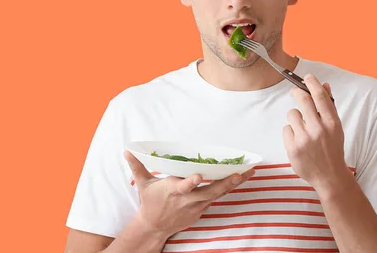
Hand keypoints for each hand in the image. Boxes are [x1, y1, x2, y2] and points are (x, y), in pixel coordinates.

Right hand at [124, 151, 254, 238]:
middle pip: (210, 191)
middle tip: (240, 173)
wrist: (155, 226)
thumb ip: (137, 166)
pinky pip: (216, 198)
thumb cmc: (150, 201)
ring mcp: (197, 206)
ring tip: (249, 173)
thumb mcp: (143, 184)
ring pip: (218, 194)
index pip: (184, 186)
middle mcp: (188, 199)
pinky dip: (227, 189)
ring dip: (233, 184)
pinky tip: (239, 179)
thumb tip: (126, 151)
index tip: (198, 176)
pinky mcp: (201, 210)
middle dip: (226, 183)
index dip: (191, 182)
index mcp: (174, 190)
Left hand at [282, 74, 350, 189]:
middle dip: (297, 91)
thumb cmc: (332, 149)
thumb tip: (324, 85)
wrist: (330, 176)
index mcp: (332, 123)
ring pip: (292, 114)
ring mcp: (305, 138)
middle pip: (303, 100)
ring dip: (295, 118)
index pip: (320, 97)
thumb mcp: (336, 128)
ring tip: (302, 129)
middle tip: (295, 90)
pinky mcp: (293, 147)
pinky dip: (290, 132)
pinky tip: (298, 141)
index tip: (307, 76)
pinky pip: (286, 129)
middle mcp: (319, 129)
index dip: (313, 83)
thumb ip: (329, 107)